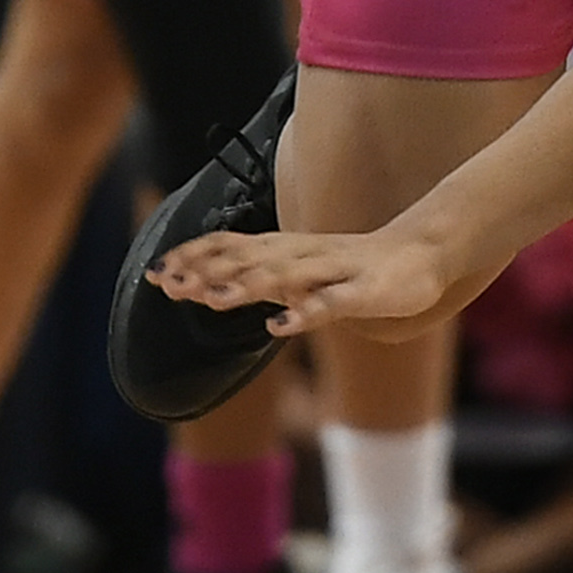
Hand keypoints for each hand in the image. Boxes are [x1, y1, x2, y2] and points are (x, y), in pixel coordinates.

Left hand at [147, 224, 454, 339]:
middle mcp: (301, 253)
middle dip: (205, 270)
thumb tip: (199, 287)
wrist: (419, 256)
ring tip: (212, 299)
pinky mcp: (362, 290)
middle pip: (246, 257)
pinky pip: (330, 302)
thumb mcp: (293, 273)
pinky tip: (281, 326)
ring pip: (283, 275)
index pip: (229, 246)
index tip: (154, 274)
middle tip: (167, 284)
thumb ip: (250, 279)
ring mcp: (332, 270)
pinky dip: (305, 311)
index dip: (192, 258)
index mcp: (283, 249)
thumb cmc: (348, 267)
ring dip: (245, 286)